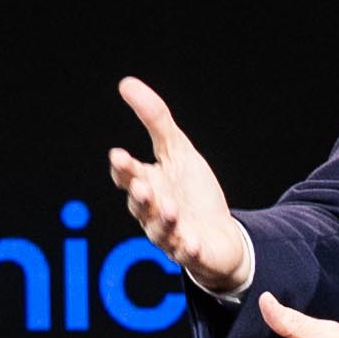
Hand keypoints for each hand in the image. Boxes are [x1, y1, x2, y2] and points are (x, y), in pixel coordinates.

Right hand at [109, 78, 252, 301]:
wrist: (219, 233)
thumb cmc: (192, 191)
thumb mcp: (178, 150)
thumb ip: (154, 119)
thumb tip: (126, 83)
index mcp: (146, 184)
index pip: (127, 175)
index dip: (123, 168)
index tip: (119, 156)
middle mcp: (152, 212)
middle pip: (140, 205)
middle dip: (140, 197)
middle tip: (142, 186)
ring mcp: (170, 235)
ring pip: (161, 230)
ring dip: (163, 221)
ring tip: (170, 210)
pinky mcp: (191, 253)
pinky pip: (187, 254)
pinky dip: (188, 249)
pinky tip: (192, 243)